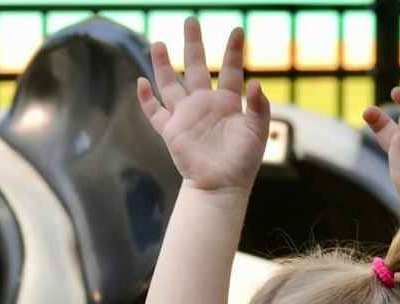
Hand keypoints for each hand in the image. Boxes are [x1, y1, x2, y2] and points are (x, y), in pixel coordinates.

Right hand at [137, 19, 270, 193]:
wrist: (222, 187)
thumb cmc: (243, 162)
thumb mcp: (257, 132)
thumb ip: (259, 107)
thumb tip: (256, 82)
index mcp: (227, 103)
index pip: (230, 70)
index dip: (233, 51)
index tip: (238, 30)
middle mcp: (204, 104)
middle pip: (196, 67)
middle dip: (193, 44)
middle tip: (190, 21)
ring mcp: (186, 116)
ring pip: (171, 84)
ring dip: (164, 64)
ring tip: (159, 43)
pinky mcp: (172, 131)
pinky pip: (155, 112)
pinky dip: (146, 99)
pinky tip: (141, 82)